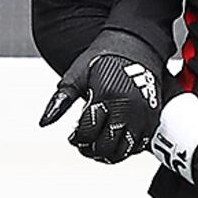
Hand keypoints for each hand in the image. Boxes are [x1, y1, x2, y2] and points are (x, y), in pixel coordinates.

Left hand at [38, 33, 165, 163]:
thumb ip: (60, 100)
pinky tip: (114, 141)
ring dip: (107, 154)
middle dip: (90, 149)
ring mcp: (143, 115)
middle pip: (106, 146)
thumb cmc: (105, 57)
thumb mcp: (77, 75)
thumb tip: (44, 121)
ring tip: (97, 145)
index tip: (73, 135)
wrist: (136, 43)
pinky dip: (125, 149)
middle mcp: (128, 108)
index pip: (88, 132)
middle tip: (83, 143)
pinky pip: (139, 146)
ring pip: (123, 151)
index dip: (77, 138)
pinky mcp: (153, 118)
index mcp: (106, 96)